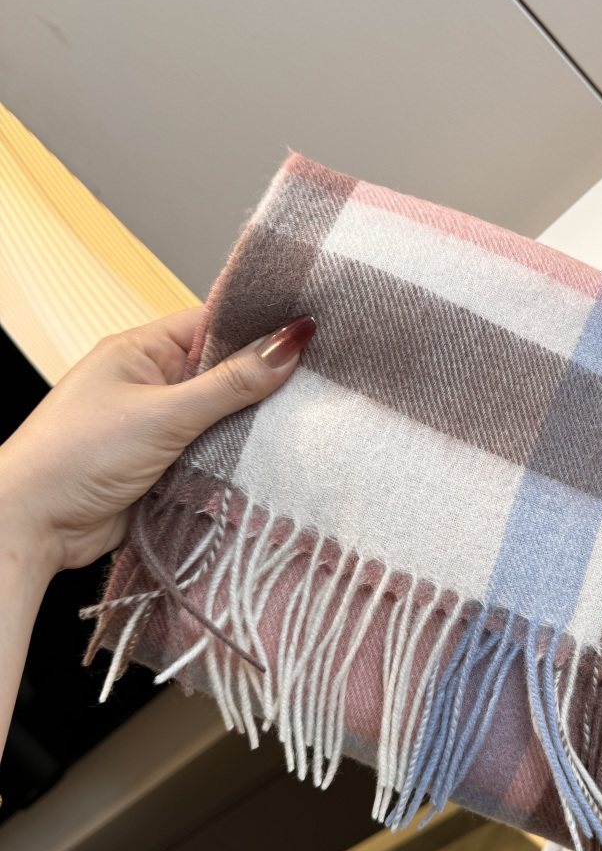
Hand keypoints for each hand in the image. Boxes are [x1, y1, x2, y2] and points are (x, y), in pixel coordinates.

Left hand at [0, 306, 315, 576]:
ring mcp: (161, 425)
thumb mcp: (164, 414)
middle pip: (225, 370)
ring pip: (225, 414)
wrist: (33, 527)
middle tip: (320, 381)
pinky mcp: (169, 463)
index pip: (214, 323)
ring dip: (254, 423)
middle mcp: (153, 382)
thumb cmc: (76, 456)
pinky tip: (272, 456)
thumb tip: (288, 343)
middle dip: (265, 379)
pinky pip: (216, 451)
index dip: (261, 326)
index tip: (311, 333)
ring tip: (305, 419)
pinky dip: (239, 456)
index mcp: (143, 350)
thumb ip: (231, 383)